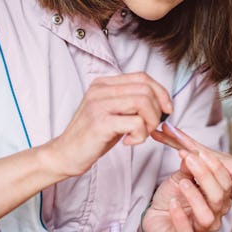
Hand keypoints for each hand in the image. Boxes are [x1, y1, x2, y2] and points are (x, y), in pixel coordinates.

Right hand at [43, 72, 171, 179]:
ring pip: (143, 102)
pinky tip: (128, 142)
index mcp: (104, 83)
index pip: (143, 77)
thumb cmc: (93, 136)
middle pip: (146, 89)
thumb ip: (132, 102)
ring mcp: (99, 105)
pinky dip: (140, 135)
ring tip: (140, 135)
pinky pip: (136, 122)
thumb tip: (163, 101)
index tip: (167, 109)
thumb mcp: (113, 112)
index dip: (161, 92)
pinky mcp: (100, 122)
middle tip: (149, 128)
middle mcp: (100, 90)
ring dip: (150, 123)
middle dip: (157, 111)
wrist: (65, 155)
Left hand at [142, 134, 231, 231]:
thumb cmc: (174, 196)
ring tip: (183, 183)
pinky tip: (173, 203)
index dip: (215, 167)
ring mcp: (200, 228)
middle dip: (205, 177)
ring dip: (195, 197)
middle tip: (190, 161)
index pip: (225, 183)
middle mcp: (214, 214)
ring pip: (206, 216)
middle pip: (218, 197)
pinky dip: (179, 216)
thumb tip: (191, 152)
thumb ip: (188, 167)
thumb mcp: (180, 177)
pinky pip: (186, 230)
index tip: (200, 152)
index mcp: (218, 198)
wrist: (156, 215)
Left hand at [151, 123, 231, 208]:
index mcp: (214, 164)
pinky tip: (184, 157)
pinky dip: (196, 160)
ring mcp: (223, 163)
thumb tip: (199, 178)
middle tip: (155, 126)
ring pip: (199, 151)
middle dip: (173, 136)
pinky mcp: (229, 171)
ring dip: (182, 143)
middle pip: (191, 145)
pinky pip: (209, 166)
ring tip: (168, 136)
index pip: (191, 150)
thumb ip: (211, 181)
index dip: (175, 141)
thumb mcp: (223, 186)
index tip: (159, 133)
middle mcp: (217, 160)